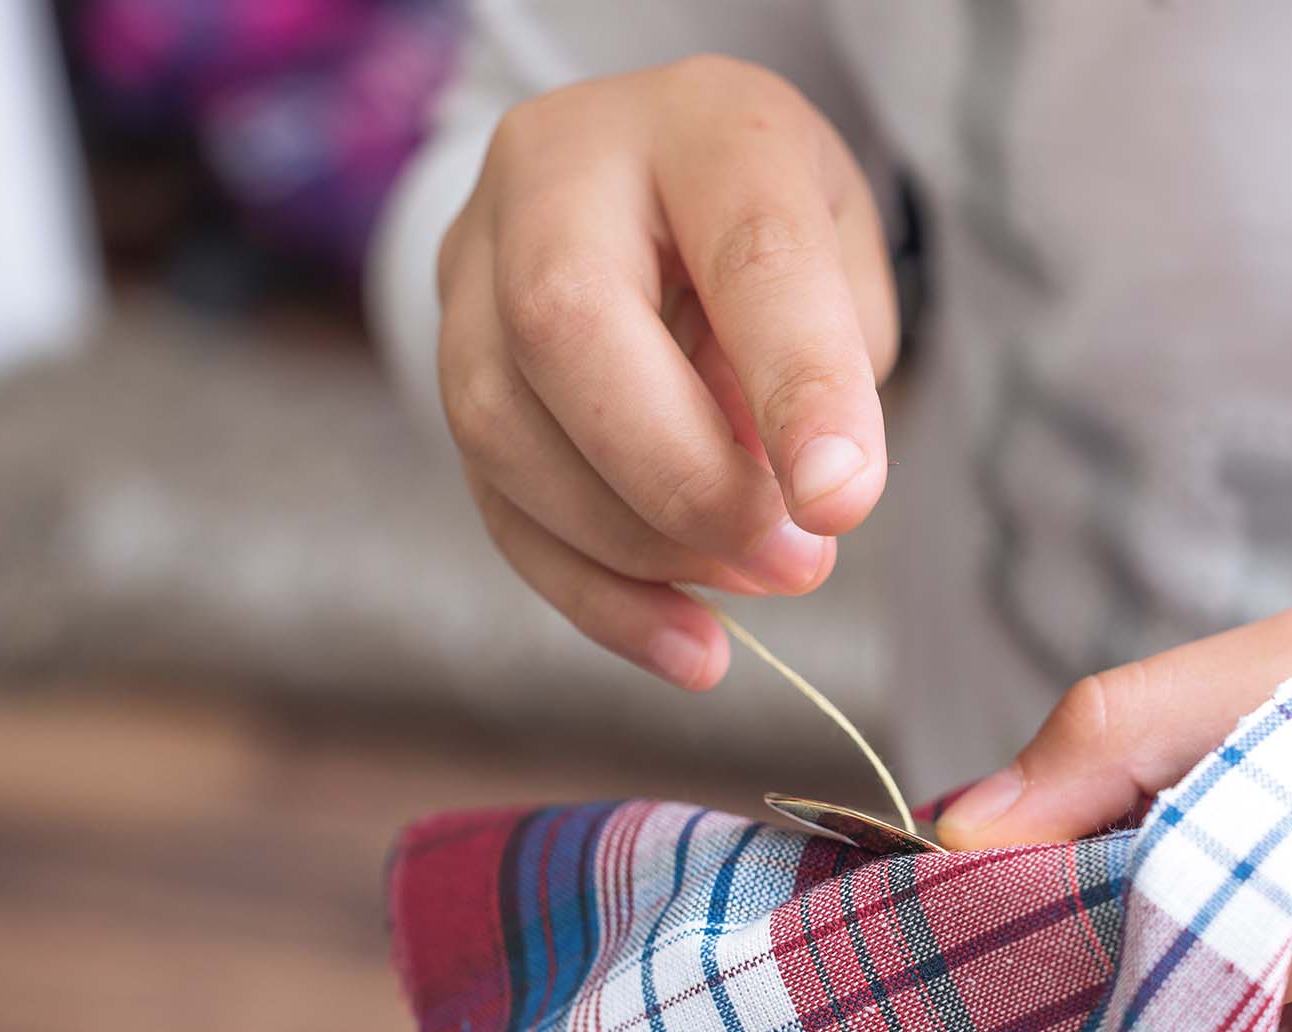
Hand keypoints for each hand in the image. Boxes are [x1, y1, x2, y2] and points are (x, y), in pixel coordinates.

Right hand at [436, 56, 896, 688]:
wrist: (653, 174)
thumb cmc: (768, 218)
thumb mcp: (839, 251)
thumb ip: (826, 360)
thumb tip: (787, 511)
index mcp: (696, 124)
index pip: (746, 251)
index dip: (797, 382)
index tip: (845, 502)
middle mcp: (553, 173)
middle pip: (565, 330)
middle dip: (684, 481)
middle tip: (797, 562)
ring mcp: (471, 265)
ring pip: (503, 428)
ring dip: (641, 546)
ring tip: (763, 580)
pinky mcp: (446, 362)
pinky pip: (496, 502)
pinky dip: (596, 596)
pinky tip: (688, 647)